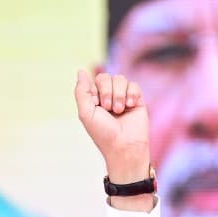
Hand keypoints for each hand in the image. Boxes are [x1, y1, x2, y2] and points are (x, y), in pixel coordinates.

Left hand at [73, 69, 150, 183]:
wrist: (124, 146)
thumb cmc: (103, 133)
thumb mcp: (86, 112)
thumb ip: (81, 91)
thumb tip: (80, 70)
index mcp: (95, 99)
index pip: (95, 80)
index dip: (97, 90)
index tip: (98, 106)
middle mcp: (108, 96)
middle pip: (106, 77)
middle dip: (107, 91)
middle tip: (109, 109)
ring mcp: (123, 97)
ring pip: (120, 79)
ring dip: (119, 94)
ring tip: (120, 110)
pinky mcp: (137, 100)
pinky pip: (134, 85)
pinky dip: (131, 94)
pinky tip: (130, 106)